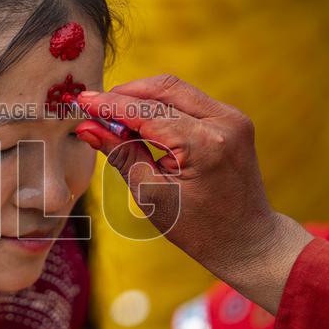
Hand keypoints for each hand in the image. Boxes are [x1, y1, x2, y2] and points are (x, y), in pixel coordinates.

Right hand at [74, 74, 311, 311]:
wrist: (246, 239)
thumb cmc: (198, 228)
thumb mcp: (151, 194)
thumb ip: (120, 154)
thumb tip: (87, 127)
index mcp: (205, 145)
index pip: (148, 113)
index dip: (111, 106)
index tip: (82, 101)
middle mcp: (224, 123)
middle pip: (163, 89)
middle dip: (125, 94)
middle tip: (93, 107)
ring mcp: (232, 118)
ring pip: (175, 90)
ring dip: (141, 97)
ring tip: (112, 115)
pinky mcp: (232, 119)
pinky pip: (188, 100)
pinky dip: (160, 105)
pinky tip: (139, 120)